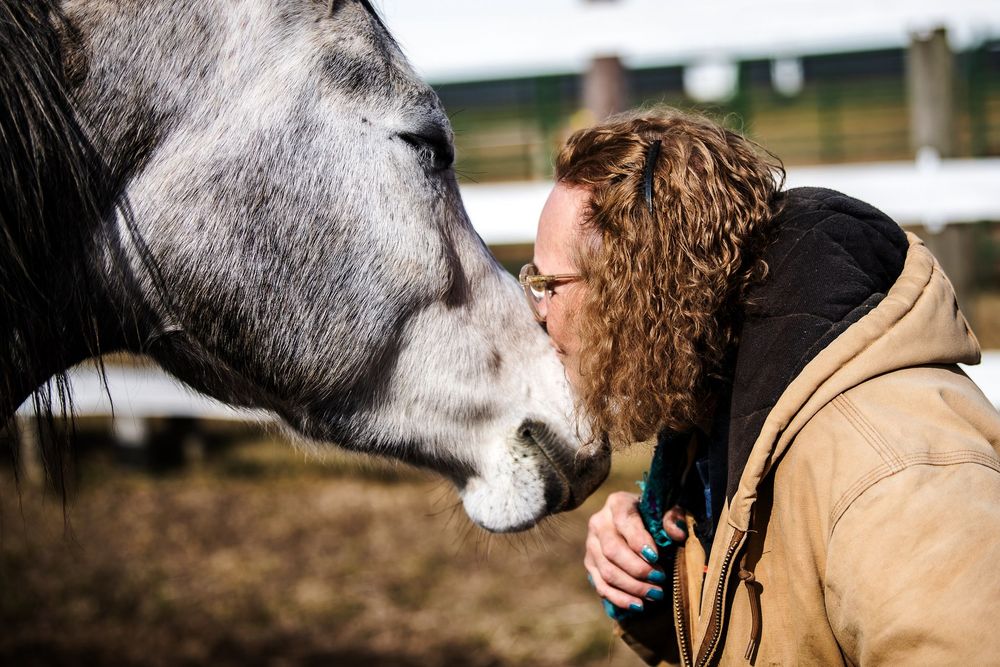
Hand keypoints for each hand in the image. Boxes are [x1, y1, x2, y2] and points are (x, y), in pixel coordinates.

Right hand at [584, 491, 685, 610]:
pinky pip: (600, 585)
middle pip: (612, 550)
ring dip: (632, 587)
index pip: (625, 522)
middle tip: (661, 579)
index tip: (656, 557)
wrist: (637, 523)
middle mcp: (598, 522)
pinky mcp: (590, 564)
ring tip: (655, 594)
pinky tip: (638, 605)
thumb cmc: (653, 516)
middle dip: (638, 569)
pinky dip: (619, 598)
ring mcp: (591, 545)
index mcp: (617, 503)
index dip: (639, 541)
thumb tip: (678, 534)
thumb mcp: (665, 510)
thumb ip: (672, 517)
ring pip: (606, 571)